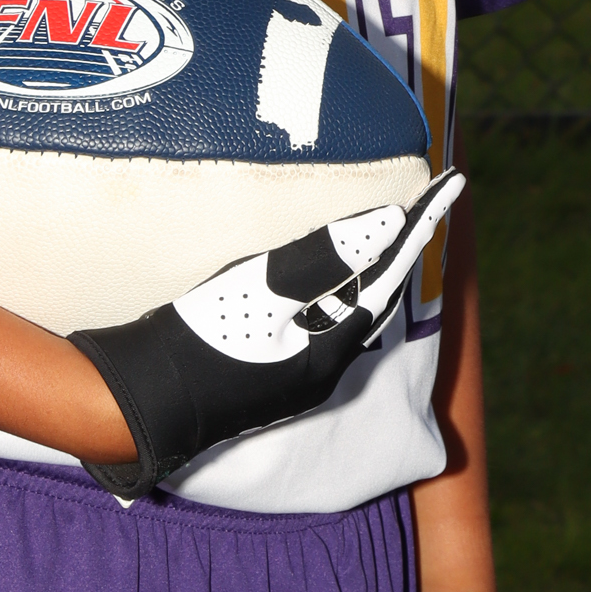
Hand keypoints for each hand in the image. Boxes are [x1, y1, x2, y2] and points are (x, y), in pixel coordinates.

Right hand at [69, 172, 463, 501]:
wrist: (144, 398)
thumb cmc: (203, 340)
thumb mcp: (263, 290)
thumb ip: (324, 257)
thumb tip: (389, 224)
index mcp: (330, 352)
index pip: (389, 278)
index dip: (415, 232)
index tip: (446, 193)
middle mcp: (321, 370)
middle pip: (372, 299)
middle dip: (394, 255)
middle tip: (418, 209)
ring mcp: (292, 377)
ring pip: (344, 312)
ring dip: (361, 272)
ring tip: (377, 235)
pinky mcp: (266, 372)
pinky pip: (316, 322)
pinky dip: (329, 290)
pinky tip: (315, 275)